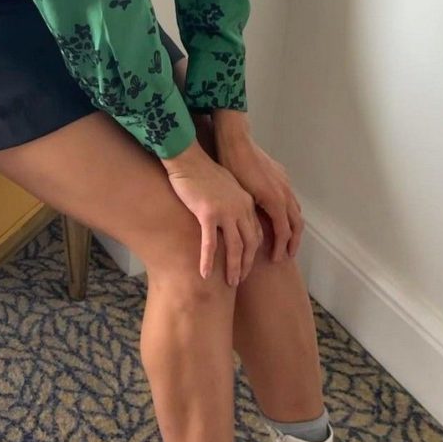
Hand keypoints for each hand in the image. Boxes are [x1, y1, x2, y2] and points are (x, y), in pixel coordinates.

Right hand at [160, 141, 263, 286]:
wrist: (187, 158)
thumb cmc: (201, 171)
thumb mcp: (224, 186)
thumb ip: (231, 202)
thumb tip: (230, 217)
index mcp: (246, 202)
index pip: (255, 233)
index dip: (252, 252)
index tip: (246, 265)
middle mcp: (241, 208)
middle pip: (250, 244)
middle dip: (246, 265)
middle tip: (239, 280)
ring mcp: (226, 211)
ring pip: (235, 248)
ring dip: (233, 268)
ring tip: (229, 283)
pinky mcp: (208, 213)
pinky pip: (210, 243)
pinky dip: (208, 261)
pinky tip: (205, 274)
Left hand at [212, 128, 303, 260]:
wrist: (236, 141)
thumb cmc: (232, 169)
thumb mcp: (240, 197)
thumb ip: (251, 216)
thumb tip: (253, 236)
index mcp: (276, 201)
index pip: (284, 233)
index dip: (281, 248)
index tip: (276, 260)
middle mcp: (285, 193)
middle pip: (296, 224)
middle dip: (293, 242)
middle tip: (287, 256)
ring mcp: (285, 183)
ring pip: (296, 211)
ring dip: (293, 227)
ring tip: (287, 240)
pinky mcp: (282, 175)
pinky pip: (291, 198)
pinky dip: (289, 212)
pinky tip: (281, 216)